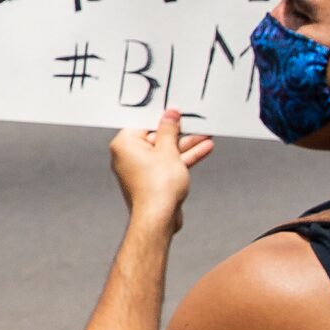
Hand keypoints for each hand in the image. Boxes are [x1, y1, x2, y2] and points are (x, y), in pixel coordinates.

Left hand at [109, 110, 213, 229]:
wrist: (159, 218)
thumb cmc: (157, 187)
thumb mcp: (168, 150)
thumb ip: (170, 130)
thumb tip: (170, 115)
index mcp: (124, 145)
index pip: (143, 123)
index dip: (161, 117)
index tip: (175, 111)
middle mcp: (128, 157)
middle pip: (156, 137)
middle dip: (178, 132)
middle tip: (193, 122)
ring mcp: (141, 170)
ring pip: (166, 152)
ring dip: (186, 144)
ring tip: (205, 134)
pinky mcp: (153, 181)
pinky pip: (169, 164)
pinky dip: (184, 158)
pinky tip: (203, 149)